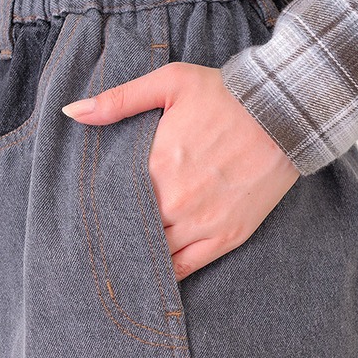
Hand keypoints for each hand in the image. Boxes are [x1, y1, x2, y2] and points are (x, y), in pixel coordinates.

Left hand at [61, 62, 300, 280]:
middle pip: (130, 233)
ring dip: (138, 258)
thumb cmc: (225, 94)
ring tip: (119, 264)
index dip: (96, 212)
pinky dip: (167, 274)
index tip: (81, 219)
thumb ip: (118, 100)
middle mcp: (175, 202)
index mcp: (155, 166)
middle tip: (93, 248)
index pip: (111, 202)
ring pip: (156, 255)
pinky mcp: (227, 236)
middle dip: (113, 238)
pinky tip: (152, 275)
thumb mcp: (170, 82)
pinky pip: (187, 268)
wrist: (286, 112)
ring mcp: (202, 223)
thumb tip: (71, 112)